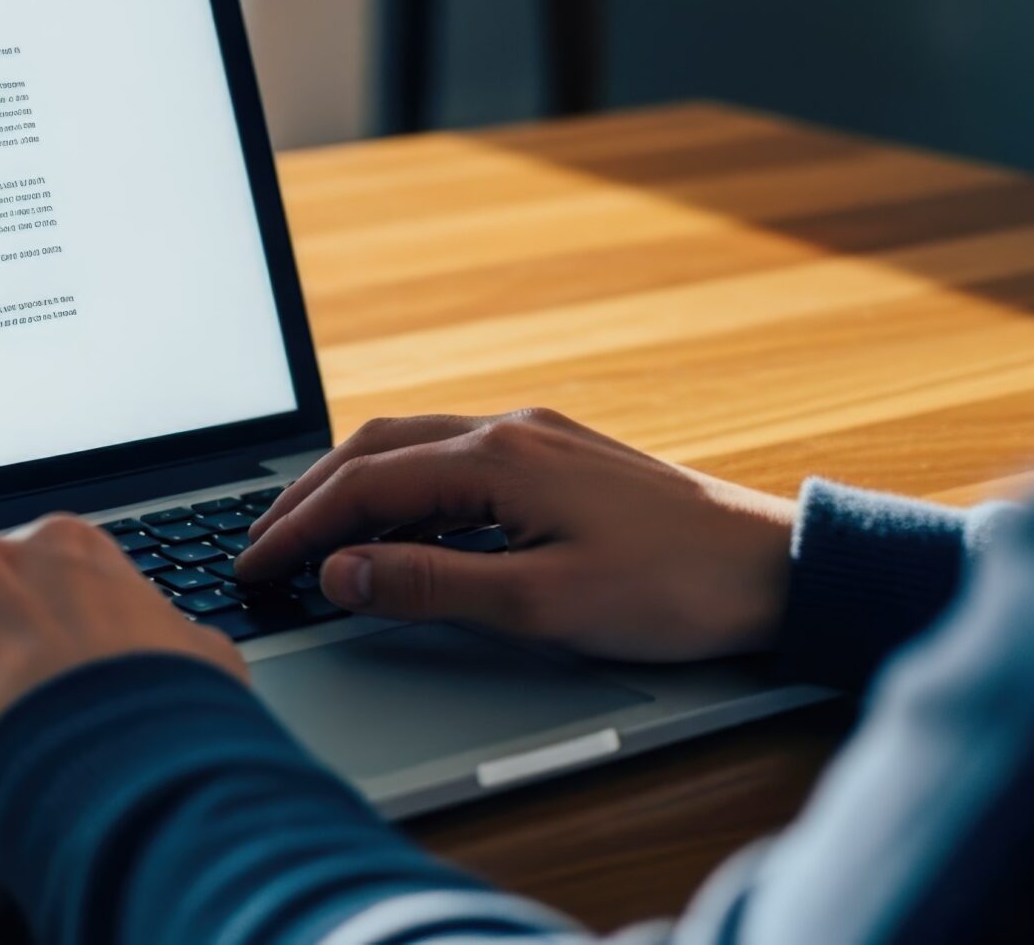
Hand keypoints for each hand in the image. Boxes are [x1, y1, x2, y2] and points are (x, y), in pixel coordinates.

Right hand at [235, 408, 797, 661]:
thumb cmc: (673, 592)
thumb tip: (338, 574)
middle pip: (373, 449)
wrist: (780, 569)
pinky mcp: (558, 456)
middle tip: (260, 547)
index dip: (298, 530)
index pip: (363, 487)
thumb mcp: (542, 604)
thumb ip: (430, 585)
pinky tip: (395, 525)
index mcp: (497, 458)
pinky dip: (400, 487)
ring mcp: (536, 436)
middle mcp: (508, 429)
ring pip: (410, 445)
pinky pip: (450, 457)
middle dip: (307, 497)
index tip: (253, 568)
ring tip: (309, 537)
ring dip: (350, 487)